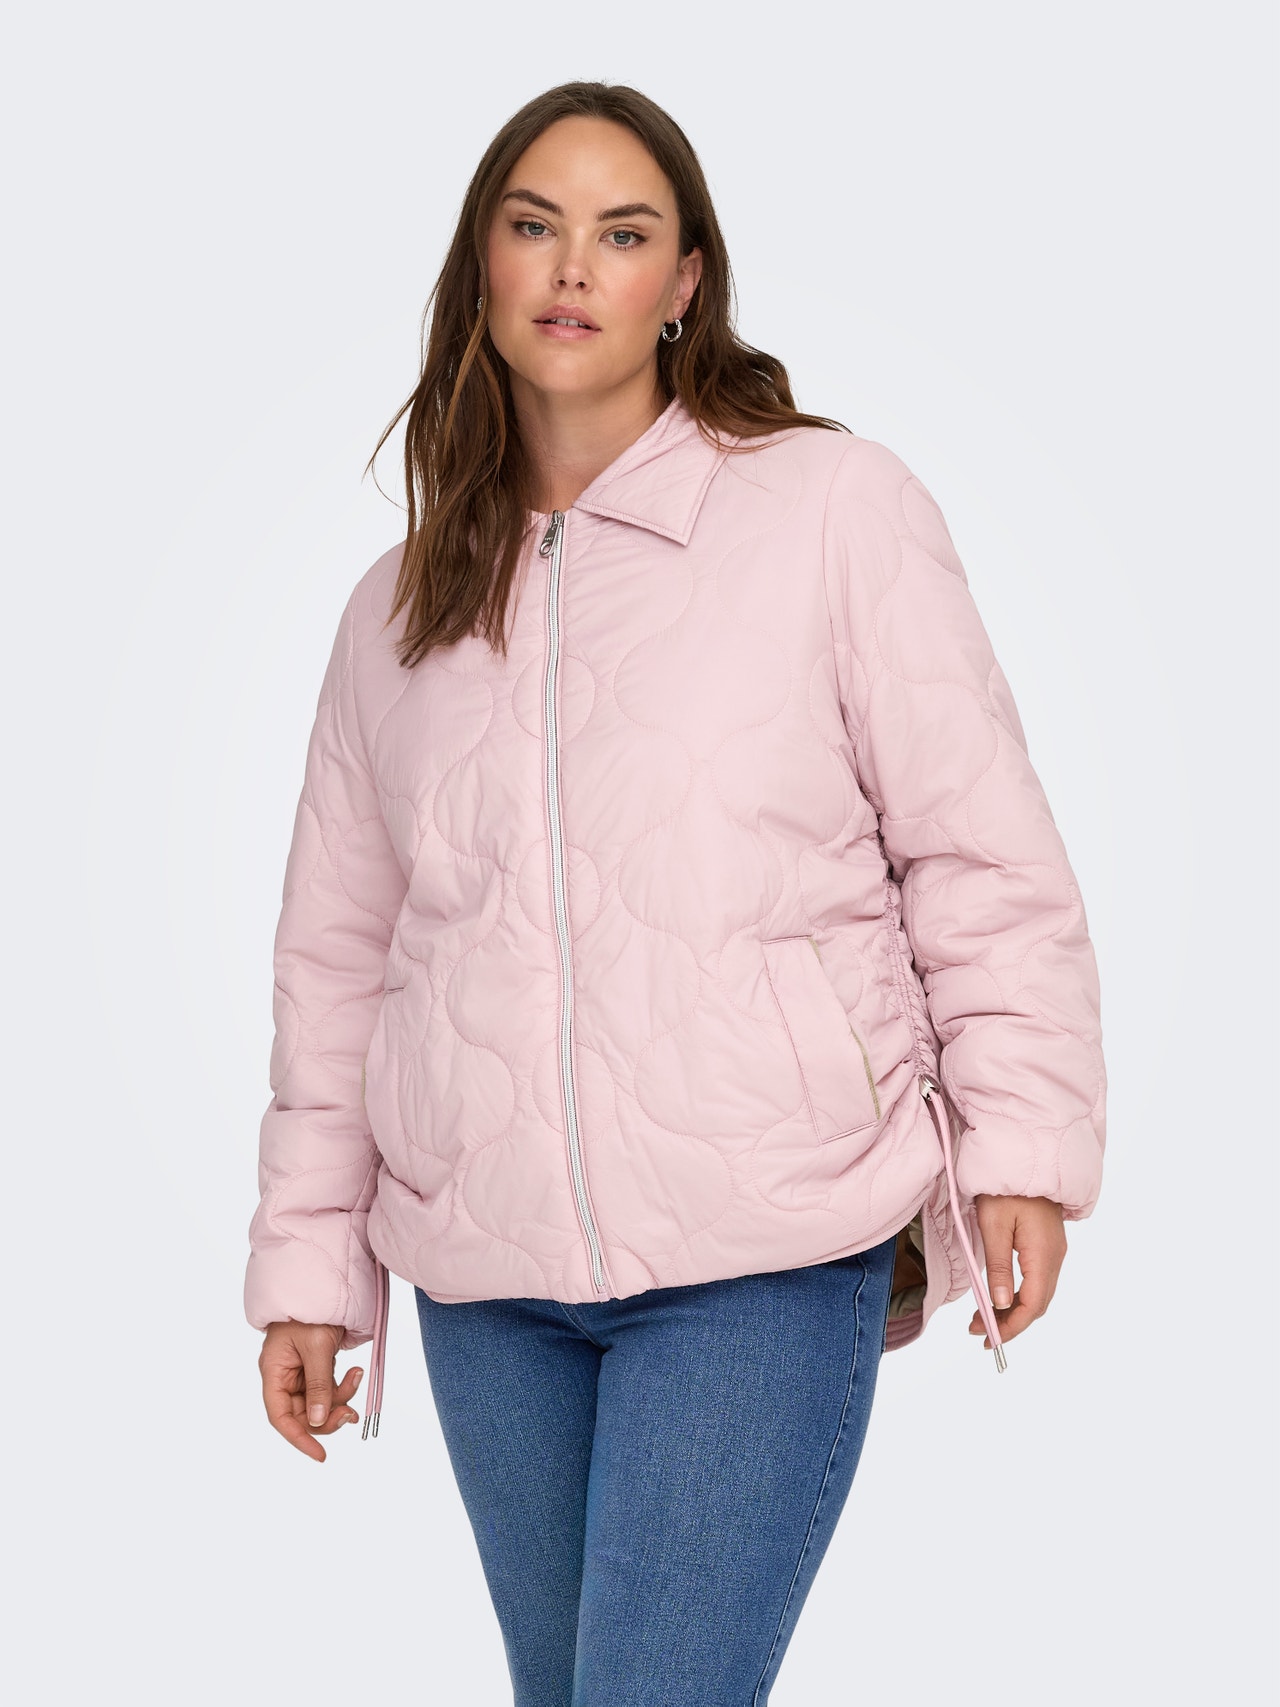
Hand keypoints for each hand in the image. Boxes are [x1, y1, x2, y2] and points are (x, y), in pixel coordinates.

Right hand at [259, 1321, 363, 1461]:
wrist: (323, 1284)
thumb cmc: (312, 1311)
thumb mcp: (317, 1347)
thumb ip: (318, 1385)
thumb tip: (319, 1421)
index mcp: (274, 1372)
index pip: (280, 1416)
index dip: (298, 1438)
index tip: (320, 1455)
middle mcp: (284, 1376)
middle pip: (301, 1414)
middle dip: (327, 1417)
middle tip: (351, 1415)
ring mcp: (300, 1372)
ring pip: (319, 1403)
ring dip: (340, 1399)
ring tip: (357, 1378)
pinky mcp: (316, 1366)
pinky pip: (328, 1388)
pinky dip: (343, 1386)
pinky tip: (356, 1372)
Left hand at [969, 1194, 1066, 1350]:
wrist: (1024, 1155)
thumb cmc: (1004, 1188)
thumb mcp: (993, 1226)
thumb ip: (998, 1266)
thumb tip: (1001, 1304)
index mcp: (1043, 1254)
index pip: (1032, 1305)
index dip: (1011, 1327)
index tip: (987, 1338)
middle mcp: (1055, 1257)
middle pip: (1037, 1304)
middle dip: (1010, 1323)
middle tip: (979, 1332)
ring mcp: (1054, 1251)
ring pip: (1038, 1293)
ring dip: (1013, 1310)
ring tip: (983, 1318)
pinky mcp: (1047, 1244)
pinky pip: (1037, 1279)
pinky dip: (1019, 1294)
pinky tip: (1000, 1296)